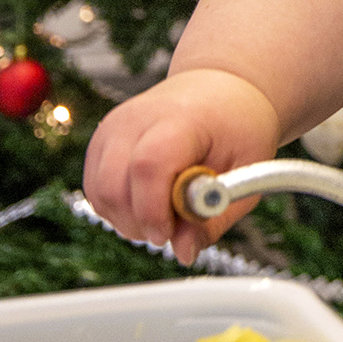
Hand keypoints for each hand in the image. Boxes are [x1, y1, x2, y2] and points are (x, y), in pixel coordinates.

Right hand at [82, 68, 280, 268]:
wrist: (219, 87)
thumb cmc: (237, 126)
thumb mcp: (247, 169)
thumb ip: (214, 216)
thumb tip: (184, 253)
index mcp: (181, 118)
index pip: (149, 165)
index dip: (154, 209)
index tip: (171, 233)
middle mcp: (136, 118)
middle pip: (113, 185)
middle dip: (140, 223)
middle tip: (173, 227)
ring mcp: (113, 128)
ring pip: (99, 193)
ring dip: (127, 220)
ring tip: (165, 213)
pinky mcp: (101, 141)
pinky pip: (95, 190)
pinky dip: (117, 209)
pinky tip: (148, 202)